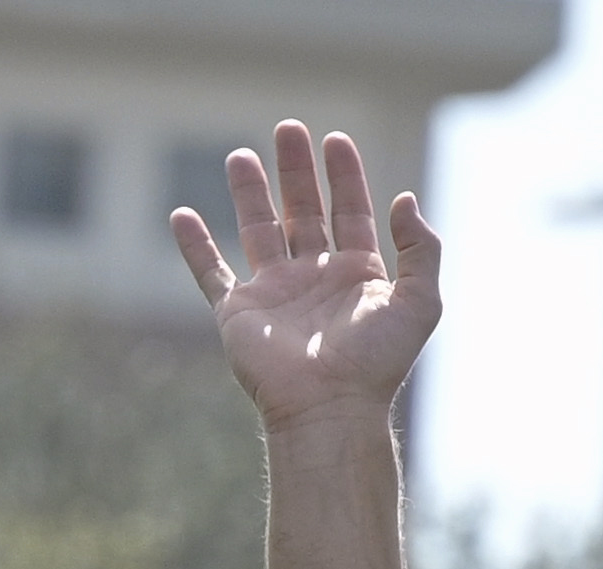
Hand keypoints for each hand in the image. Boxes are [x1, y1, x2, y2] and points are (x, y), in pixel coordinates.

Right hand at [170, 121, 441, 434]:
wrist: (330, 407)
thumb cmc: (378, 362)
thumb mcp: (421, 299)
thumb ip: (421, 247)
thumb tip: (405, 198)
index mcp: (356, 272)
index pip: (348, 209)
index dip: (343, 174)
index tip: (334, 140)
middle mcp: (313, 276)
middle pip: (303, 209)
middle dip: (296, 170)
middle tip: (288, 128)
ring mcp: (273, 293)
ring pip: (258, 230)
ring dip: (249, 193)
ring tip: (241, 155)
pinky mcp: (238, 313)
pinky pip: (211, 273)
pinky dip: (194, 246)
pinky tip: (180, 216)